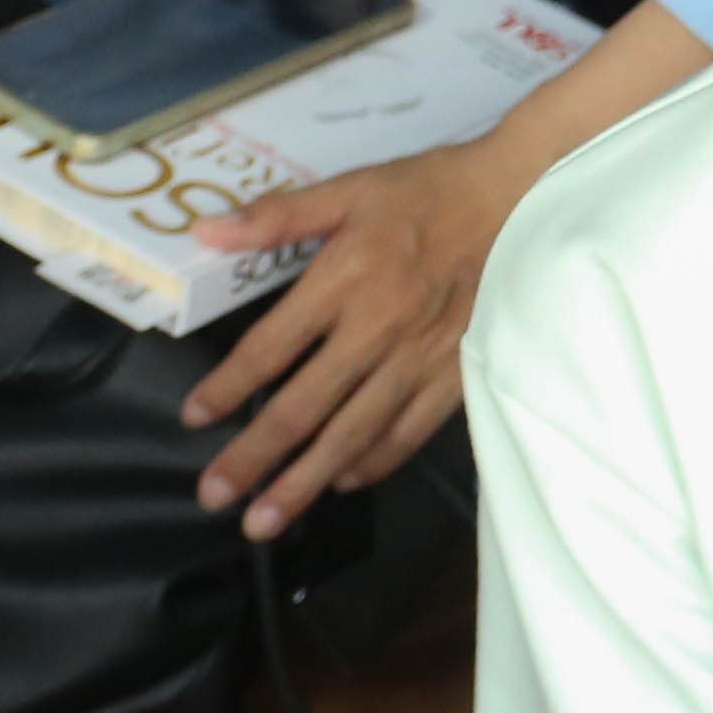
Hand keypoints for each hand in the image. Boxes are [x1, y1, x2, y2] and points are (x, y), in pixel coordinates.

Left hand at [182, 131, 535, 535]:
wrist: (518, 198)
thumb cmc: (428, 191)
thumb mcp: (349, 189)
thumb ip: (277, 217)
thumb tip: (205, 232)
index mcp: (344, 279)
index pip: (271, 347)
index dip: (227, 386)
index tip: (193, 418)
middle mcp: (376, 328)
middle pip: (303, 407)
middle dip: (254, 457)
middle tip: (214, 498)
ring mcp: (418, 358)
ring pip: (351, 433)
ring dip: (304, 482)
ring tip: (264, 523)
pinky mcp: (456, 373)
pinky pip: (408, 432)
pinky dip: (373, 462)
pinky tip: (342, 482)